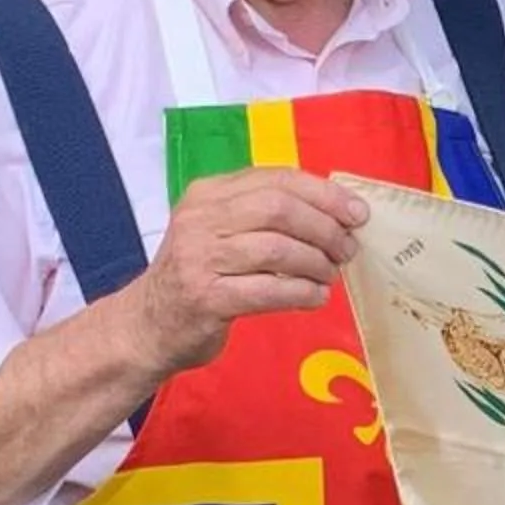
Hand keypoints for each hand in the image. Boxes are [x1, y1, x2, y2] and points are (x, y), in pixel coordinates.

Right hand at [122, 169, 368, 376]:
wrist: (148, 325)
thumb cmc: (199, 275)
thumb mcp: (221, 231)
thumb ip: (265, 215)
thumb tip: (337, 213)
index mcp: (208, 194)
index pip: (277, 179)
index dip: (324, 194)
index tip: (357, 213)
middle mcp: (200, 220)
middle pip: (279, 209)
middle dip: (324, 228)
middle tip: (346, 249)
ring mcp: (199, 258)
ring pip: (277, 250)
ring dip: (316, 263)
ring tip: (330, 275)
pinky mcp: (205, 298)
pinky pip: (268, 291)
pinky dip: (301, 293)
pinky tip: (315, 297)